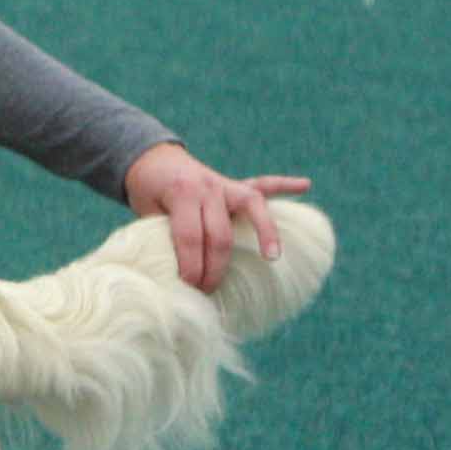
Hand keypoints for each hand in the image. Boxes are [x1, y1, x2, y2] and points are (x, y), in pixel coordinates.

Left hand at [123, 144, 311, 293]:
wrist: (152, 159)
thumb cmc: (147, 193)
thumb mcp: (146, 213)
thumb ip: (163, 236)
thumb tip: (173, 275)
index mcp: (182, 194)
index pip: (190, 237)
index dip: (190, 267)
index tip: (188, 288)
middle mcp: (209, 187)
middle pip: (220, 233)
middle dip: (214, 267)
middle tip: (207, 290)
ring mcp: (226, 184)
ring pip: (252, 205)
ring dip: (265, 232)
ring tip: (273, 257)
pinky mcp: (237, 185)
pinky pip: (264, 184)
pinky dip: (285, 185)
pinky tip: (305, 184)